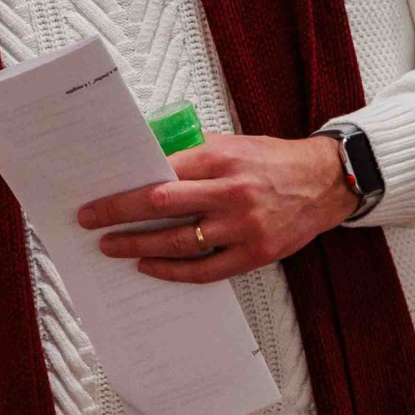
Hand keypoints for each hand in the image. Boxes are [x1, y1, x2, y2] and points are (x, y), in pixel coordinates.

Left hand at [74, 135, 356, 282]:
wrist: (325, 181)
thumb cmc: (270, 160)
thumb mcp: (231, 143)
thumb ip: (190, 153)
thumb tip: (143, 161)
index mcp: (220, 158)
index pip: (160, 172)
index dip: (125, 185)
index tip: (98, 193)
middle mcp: (230, 192)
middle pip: (160, 205)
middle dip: (119, 214)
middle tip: (90, 221)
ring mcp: (243, 227)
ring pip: (178, 242)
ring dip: (138, 246)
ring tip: (112, 246)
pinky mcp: (255, 254)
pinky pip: (205, 270)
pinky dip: (173, 271)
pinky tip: (149, 267)